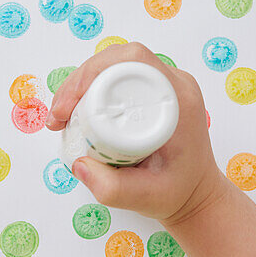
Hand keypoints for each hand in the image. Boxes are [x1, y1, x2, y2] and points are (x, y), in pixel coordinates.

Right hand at [46, 42, 230, 224]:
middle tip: (59, 115)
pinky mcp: (155, 93)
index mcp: (179, 100)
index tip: (69, 106)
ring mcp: (166, 87)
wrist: (196, 195)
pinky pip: (119, 78)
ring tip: (63, 116)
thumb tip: (79, 165)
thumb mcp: (147, 197)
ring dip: (82, 84)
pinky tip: (76, 112)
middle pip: (119, 59)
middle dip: (80, 80)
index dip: (93, 73)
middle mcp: (175, 86)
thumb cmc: (178, 193)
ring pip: (115, 66)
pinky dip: (92, 90)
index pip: (133, 61)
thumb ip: (114, 189)